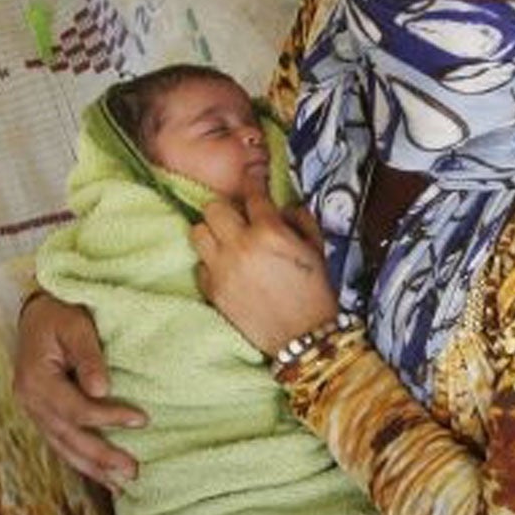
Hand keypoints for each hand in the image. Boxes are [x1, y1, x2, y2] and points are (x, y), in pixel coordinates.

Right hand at [12, 291, 146, 488]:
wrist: (37, 311)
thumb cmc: (60, 314)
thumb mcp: (76, 325)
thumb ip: (89, 356)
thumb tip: (101, 390)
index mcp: (35, 380)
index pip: (75, 409)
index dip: (108, 417)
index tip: (142, 420)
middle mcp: (29, 401)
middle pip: (68, 437)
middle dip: (101, 457)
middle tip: (133, 471)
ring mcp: (33, 411)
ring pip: (62, 447)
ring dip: (92, 468)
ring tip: (121, 485)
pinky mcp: (42, 414)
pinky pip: (61, 443)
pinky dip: (81, 461)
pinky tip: (102, 476)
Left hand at [192, 168, 340, 354]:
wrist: (304, 336)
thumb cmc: (314, 291)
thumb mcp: (317, 248)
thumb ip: (300, 219)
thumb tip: (283, 206)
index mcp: (269, 232)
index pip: (252, 194)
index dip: (253, 181)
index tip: (252, 178)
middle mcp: (240, 246)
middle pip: (213, 207)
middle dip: (227, 209)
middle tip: (238, 219)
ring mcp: (222, 269)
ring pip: (197, 232)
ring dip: (211, 233)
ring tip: (226, 242)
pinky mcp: (212, 291)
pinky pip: (199, 265)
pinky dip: (211, 264)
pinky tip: (227, 269)